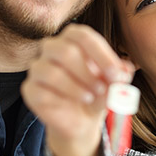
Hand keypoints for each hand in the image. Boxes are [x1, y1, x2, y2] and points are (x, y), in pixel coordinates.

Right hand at [21, 23, 133, 155]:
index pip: (83, 36)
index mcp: (73, 38)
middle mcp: (52, 48)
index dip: (101, 54)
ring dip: (75, 87)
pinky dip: (62, 100)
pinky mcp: (30, 89)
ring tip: (90, 98)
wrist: (81, 118)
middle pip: (65, 51)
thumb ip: (119, 76)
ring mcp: (38, 68)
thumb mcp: (113, 84)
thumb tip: (125, 70)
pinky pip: (41, 92)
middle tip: (103, 89)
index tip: (116, 73)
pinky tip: (75, 105)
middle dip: (88, 72)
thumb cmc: (97, 92)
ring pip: (51, 72)